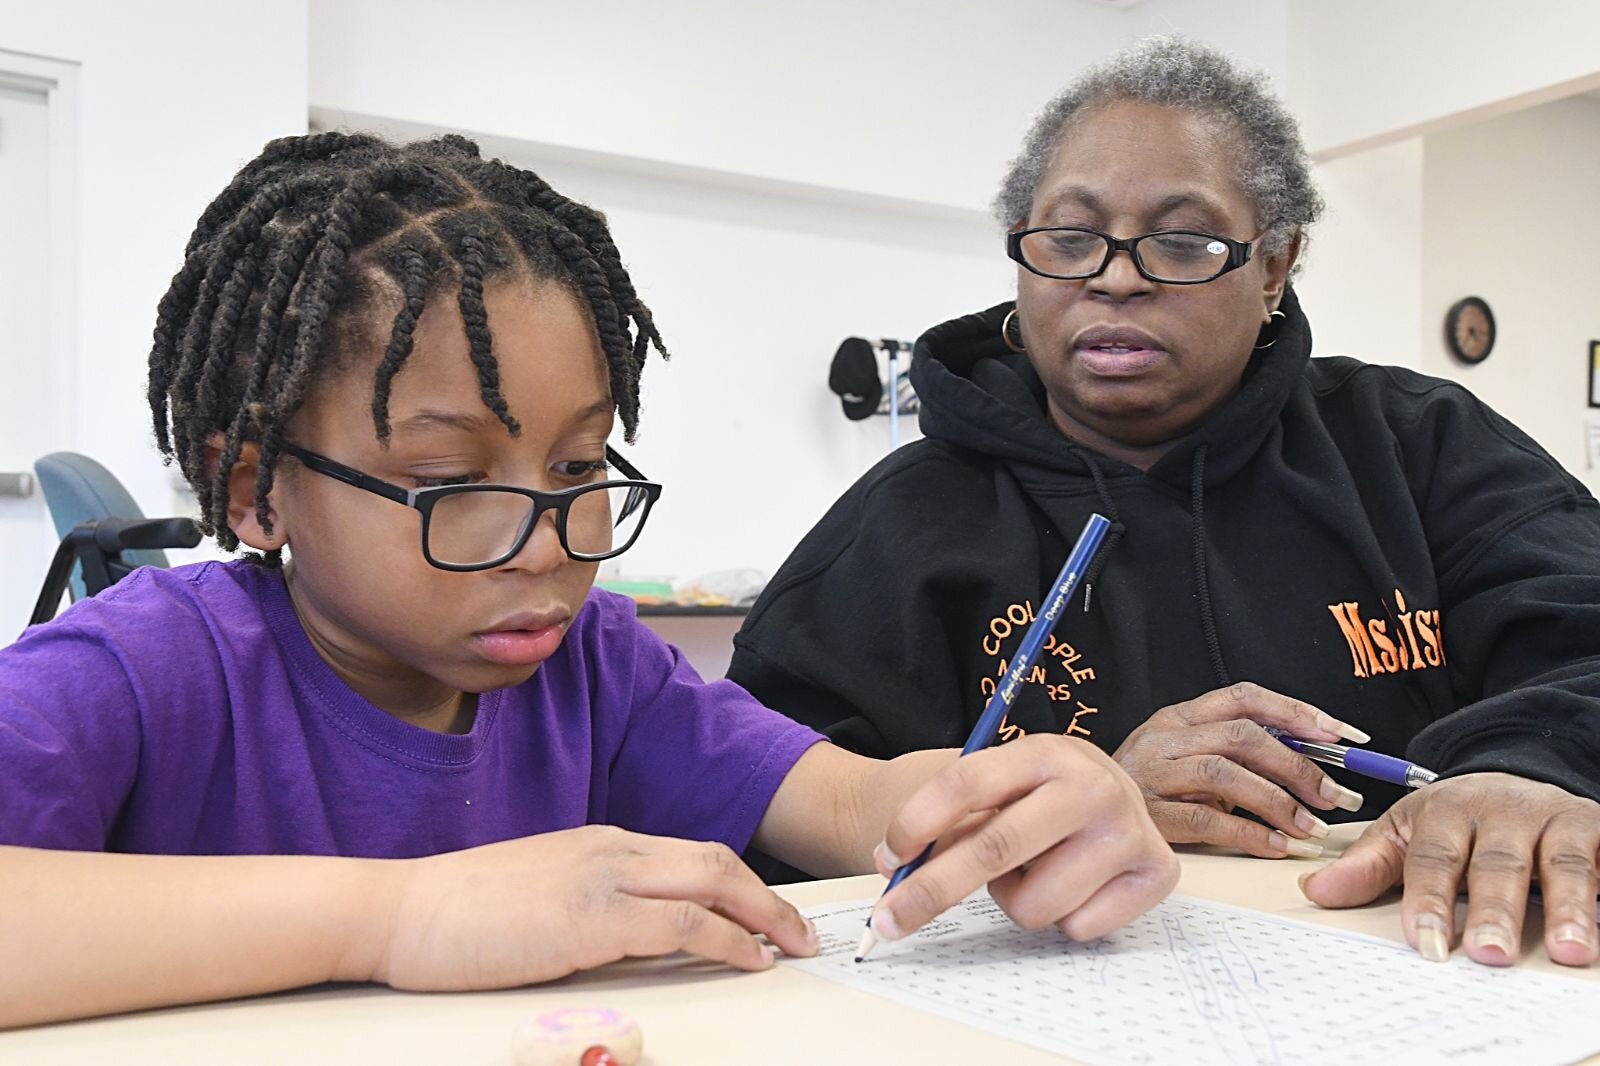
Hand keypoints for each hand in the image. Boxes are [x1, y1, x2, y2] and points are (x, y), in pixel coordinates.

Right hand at [369, 826, 817, 989]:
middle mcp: (611, 849)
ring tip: (791, 948)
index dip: (739, 884)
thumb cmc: (457, 913)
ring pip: (711, 882)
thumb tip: (639, 938)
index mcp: (599, 843)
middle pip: (715, 860)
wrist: (400, 909)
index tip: (768, 914)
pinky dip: (728, 940)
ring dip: (763, 916)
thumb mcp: (539, 896)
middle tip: (801, 932)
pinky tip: (748, 960)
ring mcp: (603, 877)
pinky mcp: (591, 917)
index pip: (689, 855)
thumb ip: (592, 905)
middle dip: (767, 896)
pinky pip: (682, 923)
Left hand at [869, 733, 1177, 944]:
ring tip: (1033, 872)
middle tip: (889, 919)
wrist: (1104, 799)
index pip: (969, 783)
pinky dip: (1063, 918)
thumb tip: (892, 868)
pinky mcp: (1156, 874)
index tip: (886, 855)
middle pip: (997, 849)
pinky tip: (1074, 885)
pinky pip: (1077, 928)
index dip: (919, 821)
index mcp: (1044, 751)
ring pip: (1033, 904)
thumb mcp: (993, 792)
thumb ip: (946, 824)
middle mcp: (1093, 785)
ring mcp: (1130, 830)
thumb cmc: (1033, 799)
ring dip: (1015, 900)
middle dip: (933, 889)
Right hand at [1111, 682, 1367, 857]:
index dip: (1298, 713)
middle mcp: (1164, 737)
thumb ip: (1235, 755)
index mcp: (1178, 716)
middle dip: (1297, 765)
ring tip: (1311, 827)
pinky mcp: (1148, 814)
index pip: (1245, 697)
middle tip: (1335, 796)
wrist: (1079, 813)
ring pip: (1225, 774)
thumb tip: (1310, 767)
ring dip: (1278, 801)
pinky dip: (1249, 834)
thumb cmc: (1147, 790)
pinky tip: (1276, 846)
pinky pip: (1207, 821)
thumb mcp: (1186, 758)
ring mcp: (1153, 773)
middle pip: (1241, 736)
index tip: (1344, 736)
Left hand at [1300, 772, 1599, 966]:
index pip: (1434, 859)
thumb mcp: (1406, 832)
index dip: (1430, 901)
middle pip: (1499, 864)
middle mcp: (1503, 812)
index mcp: (1446, 811)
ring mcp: (1556, 820)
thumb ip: (1368, 864)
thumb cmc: (1456, 819)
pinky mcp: (1598, 830)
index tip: (1426, 943)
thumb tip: (1315, 891)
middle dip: (1495, 910)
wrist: (1515, 776)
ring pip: (1564, 865)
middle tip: (1489, 954)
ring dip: (1569, 909)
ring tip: (1569, 952)